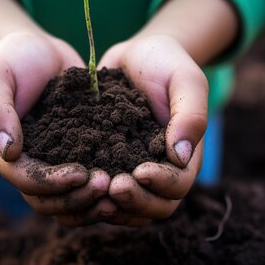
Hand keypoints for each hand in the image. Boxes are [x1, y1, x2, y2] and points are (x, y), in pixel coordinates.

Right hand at [0, 31, 114, 222]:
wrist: (42, 51)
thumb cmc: (14, 58)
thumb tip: (8, 151)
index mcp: (5, 154)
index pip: (26, 182)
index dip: (53, 184)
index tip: (82, 174)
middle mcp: (29, 168)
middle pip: (49, 202)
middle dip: (78, 199)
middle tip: (108, 186)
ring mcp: (54, 166)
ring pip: (70, 202)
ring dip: (93, 202)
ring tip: (120, 190)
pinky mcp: (77, 159)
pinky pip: (89, 186)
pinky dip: (106, 191)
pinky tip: (130, 182)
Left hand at [98, 34, 208, 224]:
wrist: (135, 56)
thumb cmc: (166, 64)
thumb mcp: (184, 79)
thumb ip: (191, 115)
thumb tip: (181, 157)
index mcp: (184, 156)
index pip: (178, 186)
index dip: (161, 185)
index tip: (140, 172)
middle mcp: (160, 171)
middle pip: (155, 207)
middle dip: (135, 202)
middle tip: (111, 187)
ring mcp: (132, 172)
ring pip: (128, 209)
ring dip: (112, 207)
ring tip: (91, 190)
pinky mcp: (108, 165)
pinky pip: (102, 194)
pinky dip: (90, 196)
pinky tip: (73, 183)